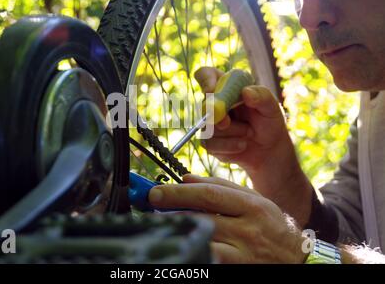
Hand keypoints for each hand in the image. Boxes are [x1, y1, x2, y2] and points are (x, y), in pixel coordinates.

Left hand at [149, 174, 308, 263]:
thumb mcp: (254, 200)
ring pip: (202, 241)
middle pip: (201, 217)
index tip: (155, 192)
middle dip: (171, 211)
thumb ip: (221, 186)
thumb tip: (186, 178)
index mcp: (252, 206)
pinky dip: (193, 250)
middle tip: (150, 207)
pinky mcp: (238, 270)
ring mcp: (244, 254)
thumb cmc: (271, 226)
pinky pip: (209, 260)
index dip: (179, 192)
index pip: (210, 194)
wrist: (297, 258)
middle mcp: (249, 230)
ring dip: (178, 231)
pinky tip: (181, 243)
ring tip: (161, 224)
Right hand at [195, 67, 312, 223]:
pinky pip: (210, 144)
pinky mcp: (209, 141)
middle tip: (226, 122)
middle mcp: (215, 103)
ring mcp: (209, 123)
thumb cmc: (270, 122)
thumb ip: (261, 96)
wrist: (268, 149)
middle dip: (216, 115)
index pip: (206, 75)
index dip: (205, 80)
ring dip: (232, 133)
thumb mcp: (272, 107)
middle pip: (203, 105)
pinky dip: (229, 146)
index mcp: (227, 86)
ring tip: (249, 133)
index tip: (211, 90)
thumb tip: (245, 92)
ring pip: (208, 127)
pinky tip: (242, 145)